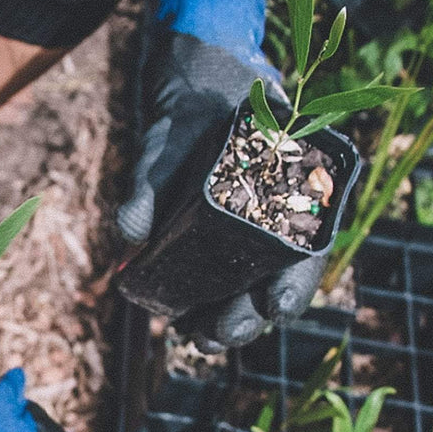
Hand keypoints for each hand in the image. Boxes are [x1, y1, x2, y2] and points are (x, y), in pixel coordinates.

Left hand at [115, 0, 322, 350]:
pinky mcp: (224, 244)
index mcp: (290, 191)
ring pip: (250, 290)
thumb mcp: (166, 141)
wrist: (194, 92)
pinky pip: (223, 281)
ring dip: (225, 320)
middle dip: (246, 317)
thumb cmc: (191, 114)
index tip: (273, 310)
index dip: (294, 287)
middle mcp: (279, 219)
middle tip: (212, 336)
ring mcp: (252, 234)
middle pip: (276, 284)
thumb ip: (147, 185)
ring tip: (194, 339)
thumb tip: (126, 237)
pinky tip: (183, 321)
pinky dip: (206, 303)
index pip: (306, 251)